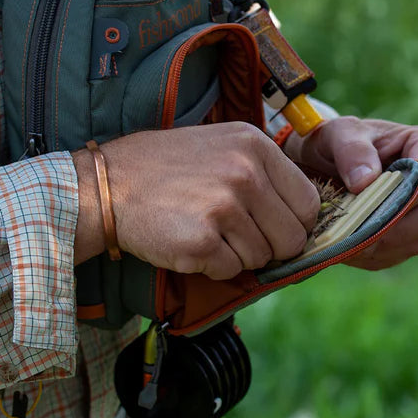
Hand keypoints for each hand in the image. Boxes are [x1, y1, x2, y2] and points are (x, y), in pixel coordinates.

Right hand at [73, 123, 319, 278]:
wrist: (108, 185)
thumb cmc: (168, 168)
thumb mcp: (222, 146)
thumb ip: (265, 173)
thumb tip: (304, 217)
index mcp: (256, 145)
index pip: (308, 203)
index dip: (294, 224)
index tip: (274, 228)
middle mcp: (245, 172)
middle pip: (291, 237)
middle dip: (269, 247)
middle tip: (236, 236)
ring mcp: (223, 207)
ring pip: (261, 258)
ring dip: (236, 256)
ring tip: (205, 231)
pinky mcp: (201, 241)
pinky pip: (230, 271)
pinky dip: (213, 268)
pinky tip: (191, 243)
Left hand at [285, 117, 417, 269]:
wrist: (328, 163)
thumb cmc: (340, 141)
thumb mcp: (337, 133)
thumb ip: (351, 150)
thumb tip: (365, 181)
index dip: (403, 195)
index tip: (368, 205)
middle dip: (395, 228)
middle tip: (357, 234)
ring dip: (382, 247)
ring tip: (347, 241)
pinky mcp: (417, 234)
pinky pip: (403, 253)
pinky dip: (375, 256)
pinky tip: (350, 247)